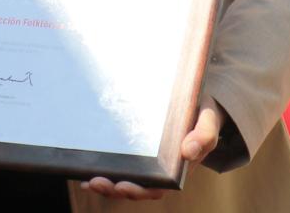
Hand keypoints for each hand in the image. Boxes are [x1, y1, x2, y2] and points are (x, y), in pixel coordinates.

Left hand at [80, 97, 220, 200]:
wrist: (193, 98)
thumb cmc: (201, 113)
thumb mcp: (208, 121)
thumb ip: (204, 135)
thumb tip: (188, 152)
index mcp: (176, 168)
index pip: (157, 187)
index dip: (139, 190)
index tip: (123, 186)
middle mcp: (157, 168)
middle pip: (135, 186)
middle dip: (114, 189)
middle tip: (98, 182)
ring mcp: (142, 159)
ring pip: (122, 177)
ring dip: (104, 183)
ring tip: (89, 180)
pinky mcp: (131, 147)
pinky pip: (115, 162)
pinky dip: (99, 168)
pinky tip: (81, 170)